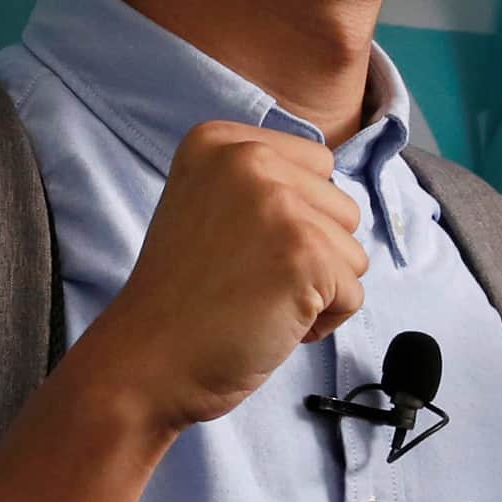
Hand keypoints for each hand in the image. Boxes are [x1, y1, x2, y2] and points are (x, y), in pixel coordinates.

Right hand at [79, 121, 365, 429]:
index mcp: (220, 142)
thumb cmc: (181, 299)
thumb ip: (261, 186)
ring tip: (258, 300)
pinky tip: (271, 323)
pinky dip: (322, 321)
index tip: (240, 246)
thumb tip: (334, 199)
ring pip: (353, 250)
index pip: (317, 165)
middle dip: (311, 251)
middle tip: (248, 278)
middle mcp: (248, 159)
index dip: (294, 217)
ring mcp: (279, 205)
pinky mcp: (305, 255)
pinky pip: (353, 293)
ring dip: (319, 288)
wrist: (148, 360)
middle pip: (341, 205)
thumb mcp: (206, 206)